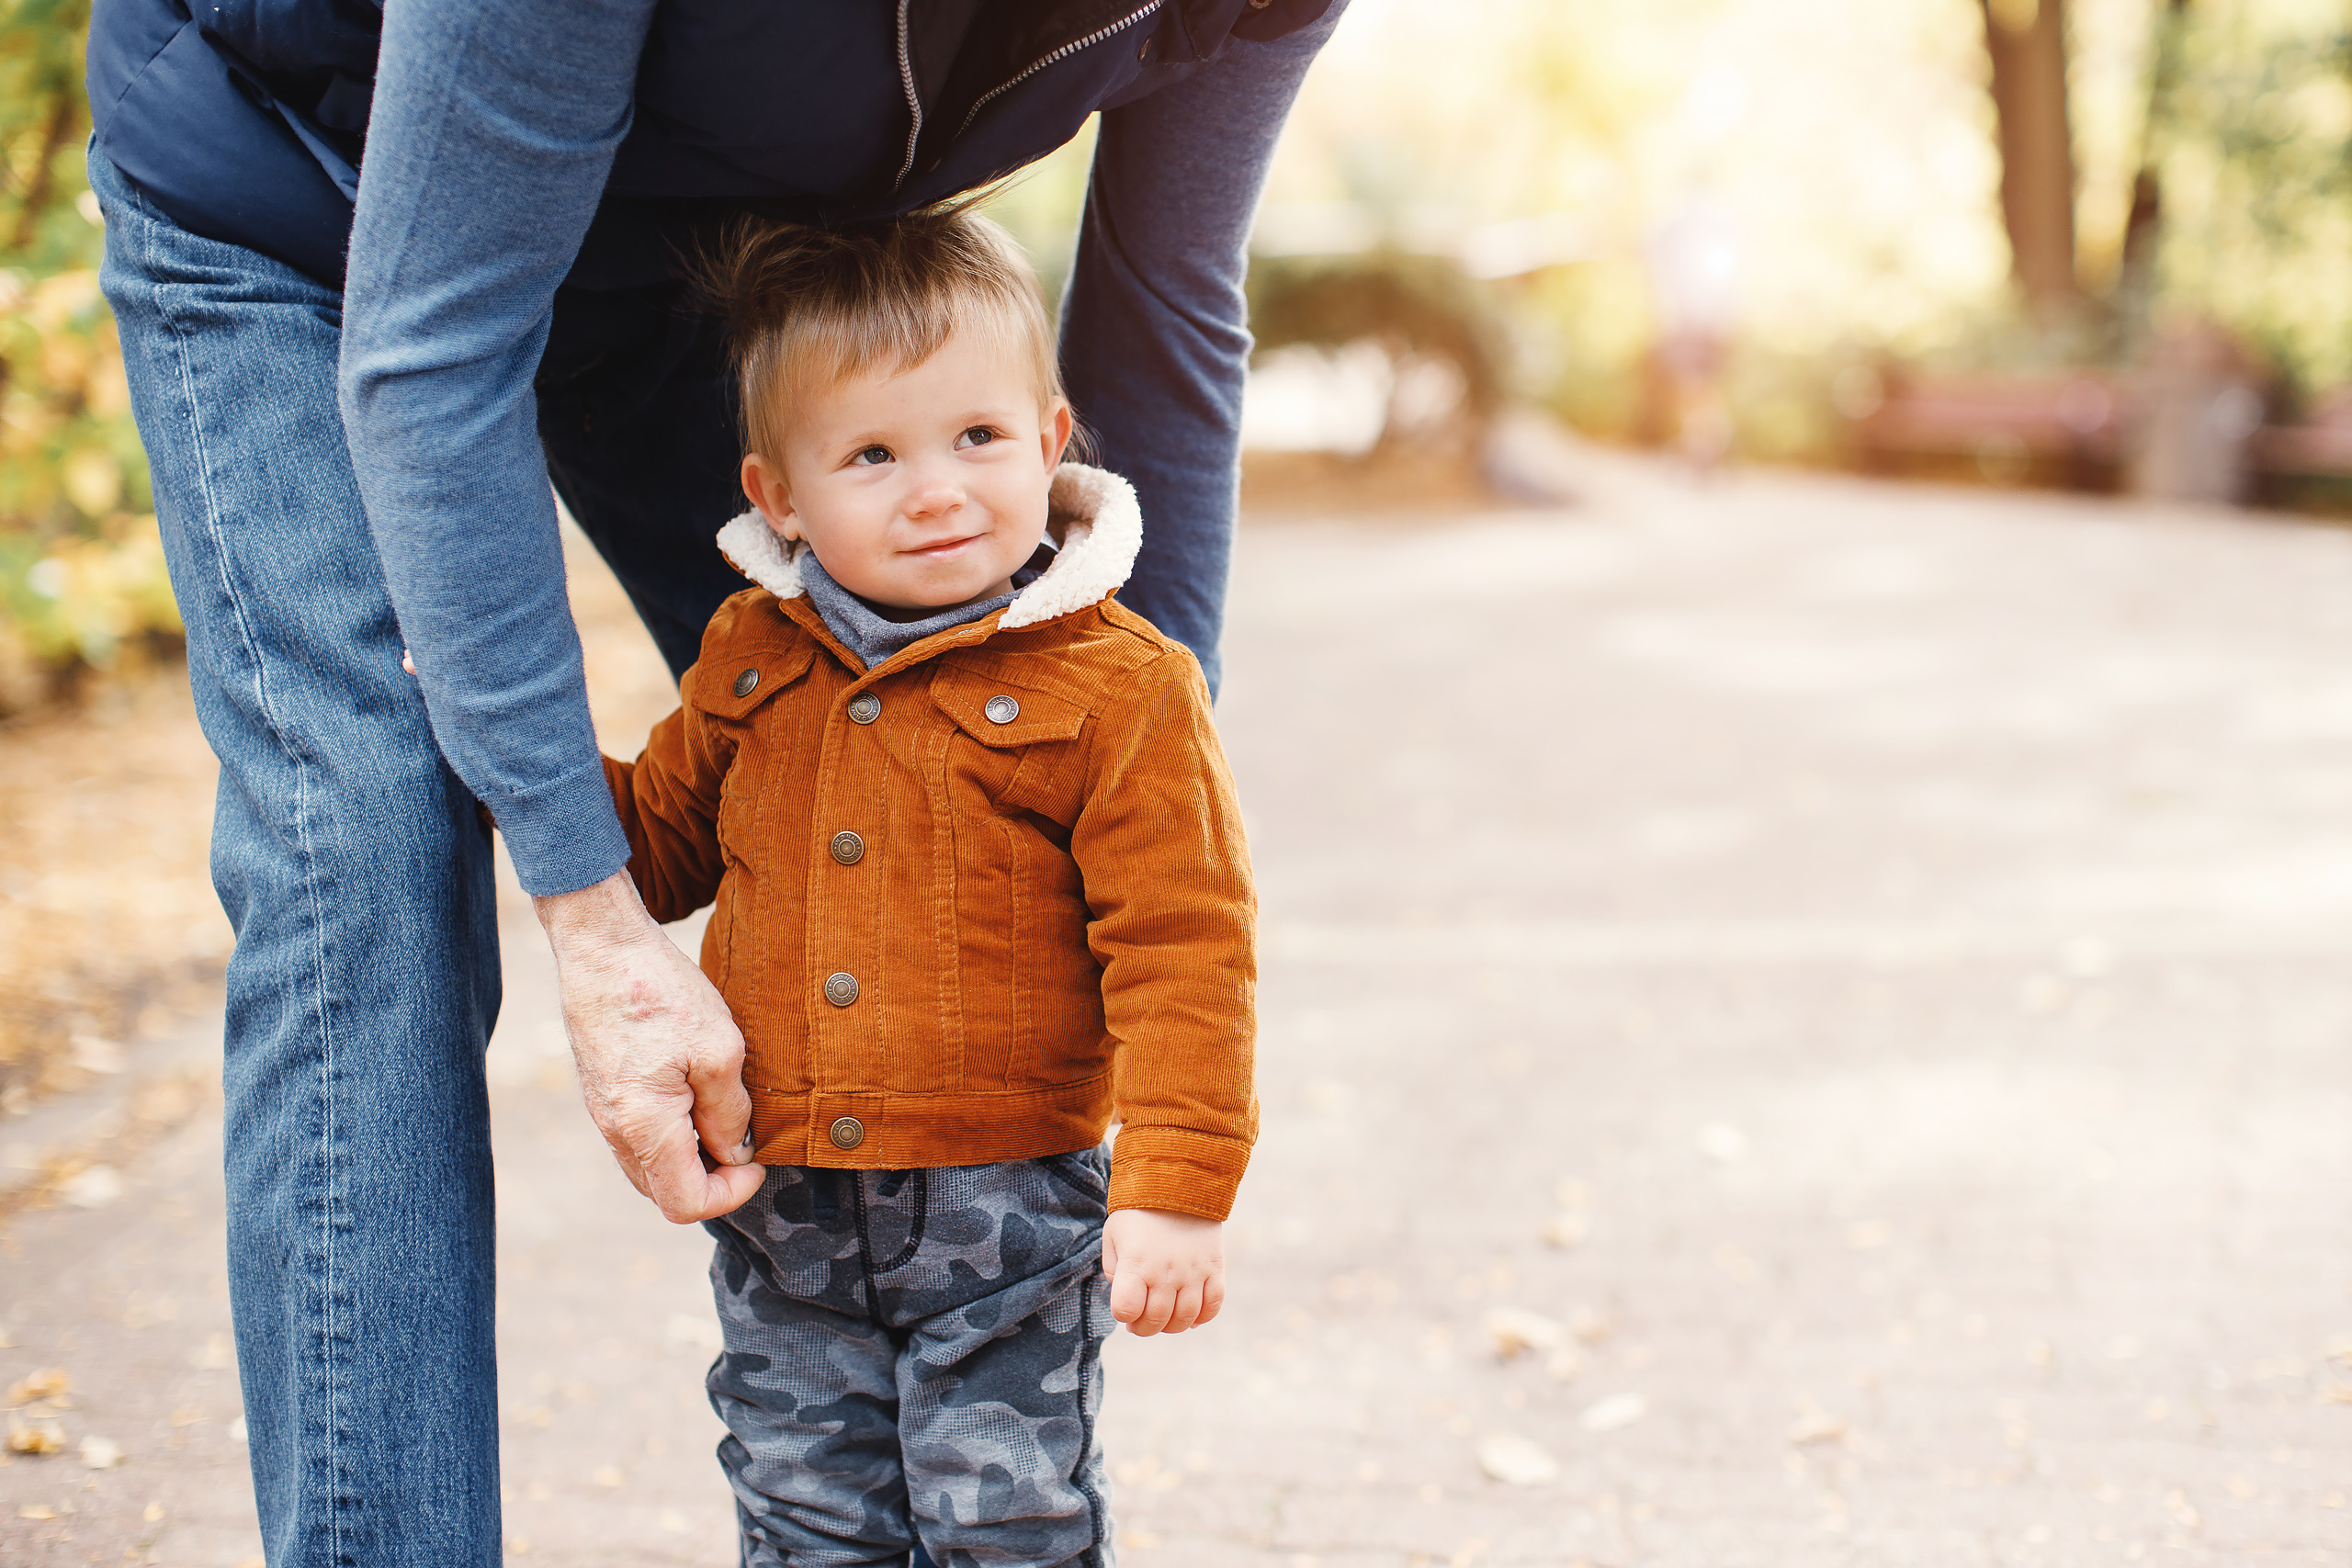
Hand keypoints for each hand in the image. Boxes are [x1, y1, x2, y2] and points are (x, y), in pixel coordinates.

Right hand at [535, 871, 763, 1222]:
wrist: (603, 948)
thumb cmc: (661, 991)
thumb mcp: (719, 1050)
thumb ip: (729, 1113)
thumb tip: (735, 1154)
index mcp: (644, 1127)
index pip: (685, 1204)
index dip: (730, 1194)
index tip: (758, 1160)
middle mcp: (616, 1131)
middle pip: (666, 1193)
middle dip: (713, 1180)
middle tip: (746, 1140)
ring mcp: (604, 1115)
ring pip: (652, 1168)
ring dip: (693, 1158)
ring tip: (725, 1115)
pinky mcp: (603, 1095)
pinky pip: (640, 1140)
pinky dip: (674, 1136)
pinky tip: (698, 1096)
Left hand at [1101, 1208, 1224, 1335]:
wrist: (1178, 1182)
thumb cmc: (1139, 1213)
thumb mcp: (1113, 1236)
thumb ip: (1114, 1270)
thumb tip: (1127, 1297)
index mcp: (1136, 1263)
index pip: (1126, 1309)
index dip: (1123, 1315)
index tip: (1125, 1307)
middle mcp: (1164, 1272)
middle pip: (1155, 1320)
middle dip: (1144, 1328)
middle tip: (1141, 1321)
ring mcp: (1192, 1271)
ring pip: (1185, 1318)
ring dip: (1172, 1326)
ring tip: (1164, 1317)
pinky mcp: (1214, 1267)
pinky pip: (1214, 1304)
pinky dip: (1203, 1317)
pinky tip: (1192, 1316)